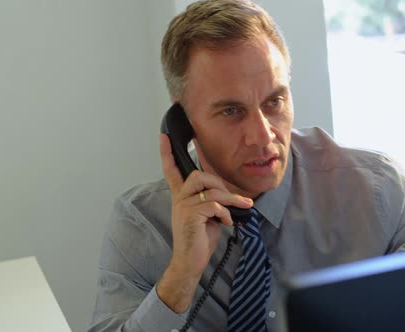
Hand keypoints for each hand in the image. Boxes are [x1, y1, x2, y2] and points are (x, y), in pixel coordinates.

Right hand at [156, 134, 252, 312]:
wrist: (190, 263)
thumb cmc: (200, 240)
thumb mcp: (208, 216)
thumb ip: (212, 201)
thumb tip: (228, 195)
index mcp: (181, 197)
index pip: (171, 171)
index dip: (167, 153)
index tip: (163, 136)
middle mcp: (179, 199)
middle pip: (197, 175)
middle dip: (218, 182)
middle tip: (232, 197)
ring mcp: (183, 207)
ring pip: (210, 190)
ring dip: (230, 198)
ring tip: (241, 207)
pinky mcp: (190, 216)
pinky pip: (214, 204)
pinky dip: (226, 212)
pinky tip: (227, 223)